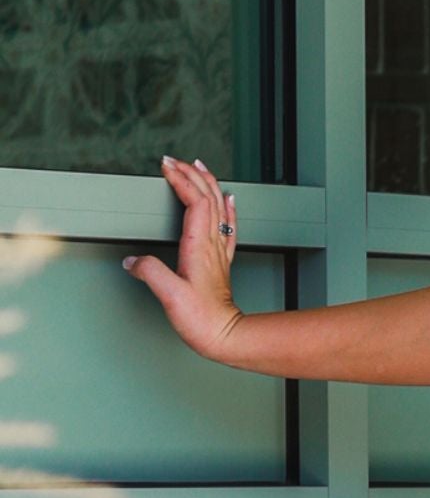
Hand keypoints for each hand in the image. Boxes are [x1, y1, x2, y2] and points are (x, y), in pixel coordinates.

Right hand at [124, 157, 245, 361]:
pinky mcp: (221, 262)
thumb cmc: (202, 319)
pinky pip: (227, 225)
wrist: (225, 336)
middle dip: (191, 173)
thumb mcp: (169, 294)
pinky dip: (227, 207)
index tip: (166, 167)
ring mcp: (219, 252)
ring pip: (219, 207)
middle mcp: (212, 245)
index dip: (181, 180)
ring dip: (208, 183)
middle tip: (175, 160)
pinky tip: (229, 199)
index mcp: (199, 247)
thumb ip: (149, 271)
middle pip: (208, 197)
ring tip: (199, 167)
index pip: (195, 201)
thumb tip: (132, 260)